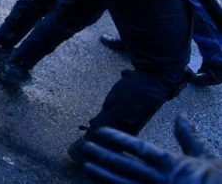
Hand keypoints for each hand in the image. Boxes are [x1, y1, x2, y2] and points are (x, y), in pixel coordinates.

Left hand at [80, 115, 221, 183]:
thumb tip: (181, 115)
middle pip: (125, 165)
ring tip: (86, 165)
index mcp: (170, 163)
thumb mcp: (203, 155)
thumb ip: (188, 136)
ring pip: (123, 183)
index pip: (138, 147)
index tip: (100, 131)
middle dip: (103, 155)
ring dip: (103, 174)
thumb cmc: (214, 178)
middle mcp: (159, 179)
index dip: (117, 138)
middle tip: (85, 147)